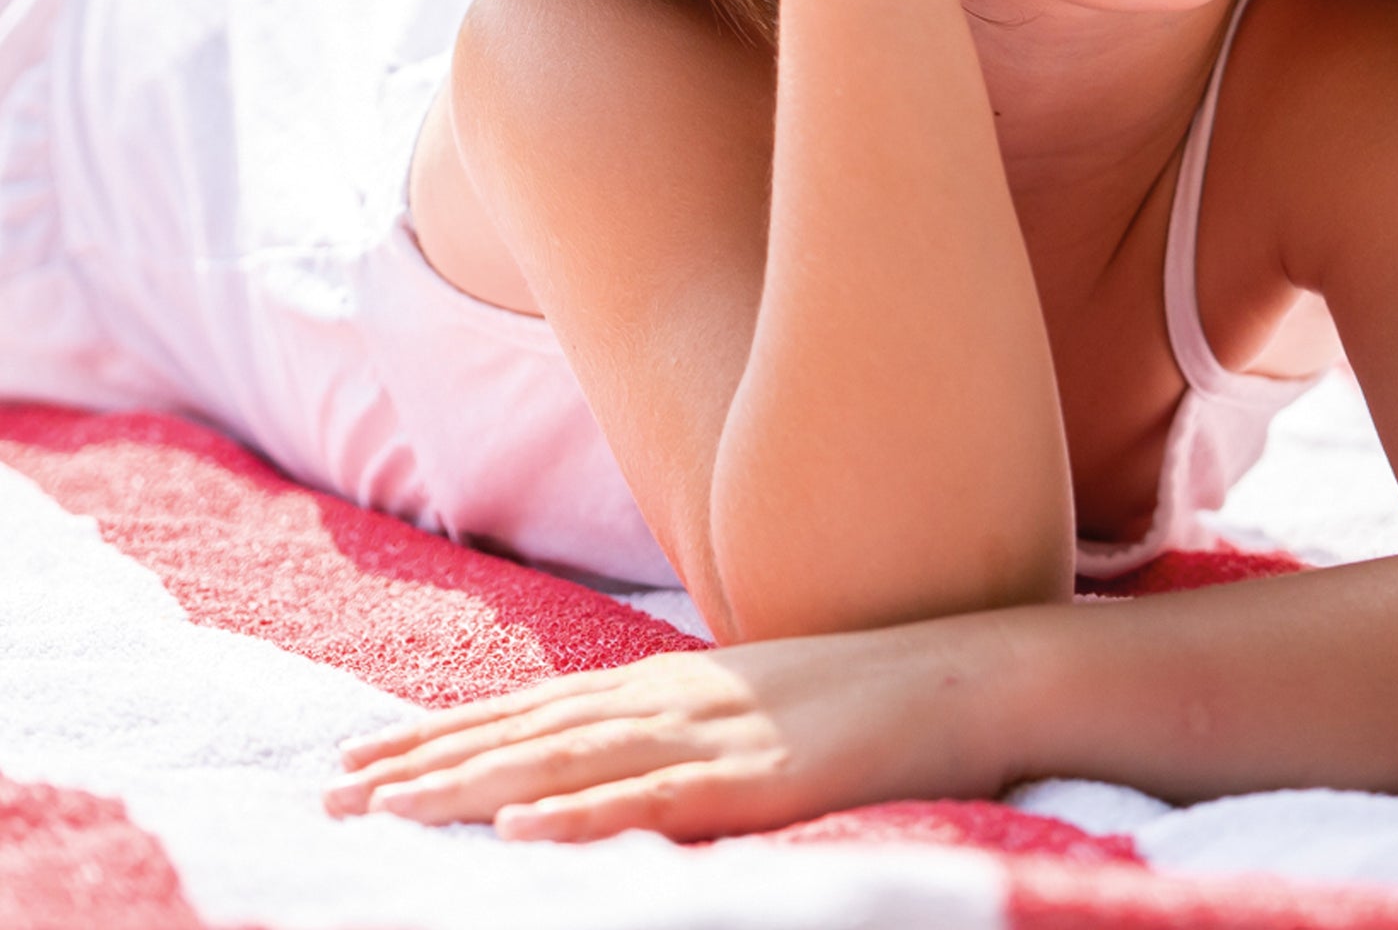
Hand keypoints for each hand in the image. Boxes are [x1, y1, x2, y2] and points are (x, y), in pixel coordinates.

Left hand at [323, 621, 1007, 843]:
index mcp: (675, 683)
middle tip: (332, 790)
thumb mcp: (763, 701)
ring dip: (469, 786)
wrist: (968, 668)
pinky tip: (519, 828)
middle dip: (426, 761)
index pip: (533, 710)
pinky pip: (657, 799)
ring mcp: (718, 733)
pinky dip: (582, 812)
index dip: (445, 733)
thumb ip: (691, 725)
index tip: (364, 753)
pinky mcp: (763, 777)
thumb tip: (623, 755)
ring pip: (567, 762)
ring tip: (386, 809)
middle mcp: (677, 698)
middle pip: (528, 733)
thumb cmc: (871, 691)